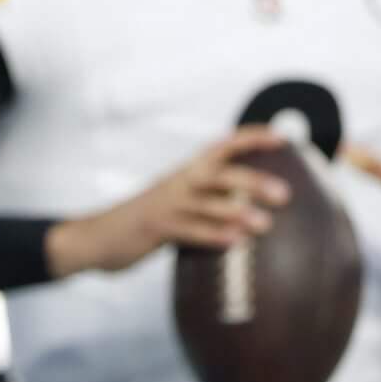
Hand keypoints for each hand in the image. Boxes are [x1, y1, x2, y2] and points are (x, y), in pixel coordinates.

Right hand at [47, 127, 293, 276]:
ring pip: (205, 202)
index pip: (223, 147)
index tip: (282, 140)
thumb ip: (208, 200)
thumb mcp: (176, 202)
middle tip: (285, 195)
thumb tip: (250, 205)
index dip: (251, 139)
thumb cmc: (144, 222)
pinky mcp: (153, 228)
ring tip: (264, 224)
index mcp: (186, 173)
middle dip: (252, 180)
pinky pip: (186, 230)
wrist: (95, 237)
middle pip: (219, 173)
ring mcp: (164, 205)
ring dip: (236, 211)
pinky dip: (211, 235)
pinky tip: (233, 242)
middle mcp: (177, 182)